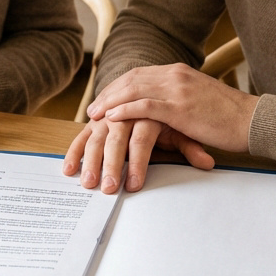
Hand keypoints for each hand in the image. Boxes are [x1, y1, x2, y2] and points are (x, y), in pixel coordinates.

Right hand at [62, 117, 213, 193]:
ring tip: (86, 183)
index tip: (133, 186)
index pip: (141, 139)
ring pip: (97, 135)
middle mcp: (127, 110)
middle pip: (116, 138)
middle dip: (111, 165)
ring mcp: (110, 113)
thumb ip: (192, 146)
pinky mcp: (97, 119)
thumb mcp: (184, 129)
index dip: (137, 163)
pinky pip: (84, 133)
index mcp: (150, 111)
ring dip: (89, 160)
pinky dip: (75, 149)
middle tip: (107, 188)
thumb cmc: (173, 114)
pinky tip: (68, 168)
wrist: (158, 87)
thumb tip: (207, 162)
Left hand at [86, 64, 257, 153]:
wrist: (254, 120)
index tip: (103, 98)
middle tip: (92, 108)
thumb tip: (165, 110)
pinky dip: (125, 110)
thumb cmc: (230, 117)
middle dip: (108, 93)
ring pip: (133, 90)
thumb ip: (180, 100)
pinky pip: (145, 106)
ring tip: (95, 114)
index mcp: (179, 72)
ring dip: (110, 102)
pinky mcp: (180, 107)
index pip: (139, 74)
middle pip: (131, 79)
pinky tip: (111, 117)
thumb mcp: (200, 101)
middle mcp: (175, 75)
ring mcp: (177, 89)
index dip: (117, 86)